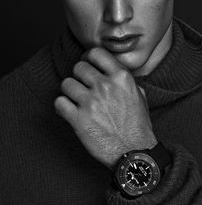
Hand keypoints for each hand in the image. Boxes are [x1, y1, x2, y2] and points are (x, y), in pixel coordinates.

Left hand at [55, 47, 156, 168]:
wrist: (135, 152)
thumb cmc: (138, 124)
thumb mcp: (139, 95)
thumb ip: (124, 79)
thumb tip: (110, 70)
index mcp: (121, 77)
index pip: (95, 53)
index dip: (88, 58)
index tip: (87, 64)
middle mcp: (105, 86)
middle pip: (78, 67)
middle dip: (79, 75)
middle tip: (82, 85)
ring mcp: (91, 102)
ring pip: (66, 83)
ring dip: (70, 91)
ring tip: (76, 99)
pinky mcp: (79, 120)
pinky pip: (59, 102)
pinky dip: (62, 106)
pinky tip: (70, 110)